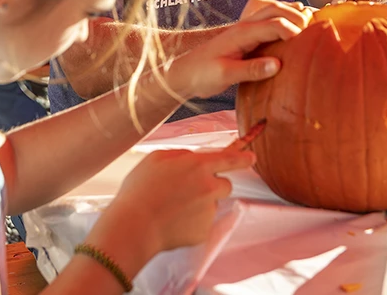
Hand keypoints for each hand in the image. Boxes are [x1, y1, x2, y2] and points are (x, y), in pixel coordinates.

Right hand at [97, 148, 253, 259]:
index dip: (242, 158)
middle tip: (190, 190)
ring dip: (200, 205)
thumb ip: (181, 156)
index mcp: (199, 166)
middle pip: (225, 185)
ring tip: (174, 208)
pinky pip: (202, 223)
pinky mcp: (203, 231)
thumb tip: (193, 160)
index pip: (229, 159)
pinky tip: (173, 222)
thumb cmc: (140, 189)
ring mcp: (208, 211)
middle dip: (213, 186)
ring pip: (211, 205)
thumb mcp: (156, 158)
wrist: (134, 226)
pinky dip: (191, 223)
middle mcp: (209, 187)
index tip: (252, 158)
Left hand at [166, 0, 309, 98]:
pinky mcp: (246, 35)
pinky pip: (268, 19)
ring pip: (273, 10)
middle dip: (298, 16)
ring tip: (310, 26)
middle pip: (277, 9)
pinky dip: (284, 18)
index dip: (294, 31)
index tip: (307, 44)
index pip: (275, 24)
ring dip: (292, 13)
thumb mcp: (225, 76)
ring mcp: (245, 28)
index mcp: (241, 33)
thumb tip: (277, 65)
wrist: (183, 73)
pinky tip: (293, 31)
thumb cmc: (201, 75)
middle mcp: (244, 26)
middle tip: (315, 31)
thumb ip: (251, 70)